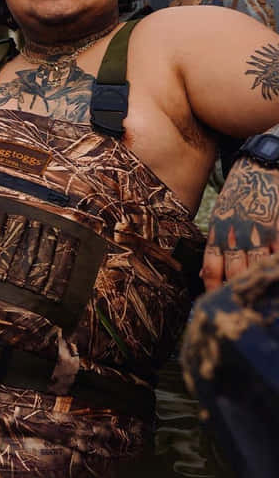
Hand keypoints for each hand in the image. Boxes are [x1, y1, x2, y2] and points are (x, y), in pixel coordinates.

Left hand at [201, 156, 278, 290]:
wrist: (258, 168)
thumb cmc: (237, 197)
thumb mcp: (219, 218)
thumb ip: (215, 248)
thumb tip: (205, 277)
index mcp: (218, 233)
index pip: (211, 268)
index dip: (213, 288)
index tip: (213, 303)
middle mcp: (237, 236)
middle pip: (235, 273)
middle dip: (235, 292)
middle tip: (237, 309)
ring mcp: (260, 233)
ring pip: (257, 268)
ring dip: (256, 284)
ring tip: (257, 300)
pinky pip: (276, 256)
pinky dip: (274, 267)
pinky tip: (271, 278)